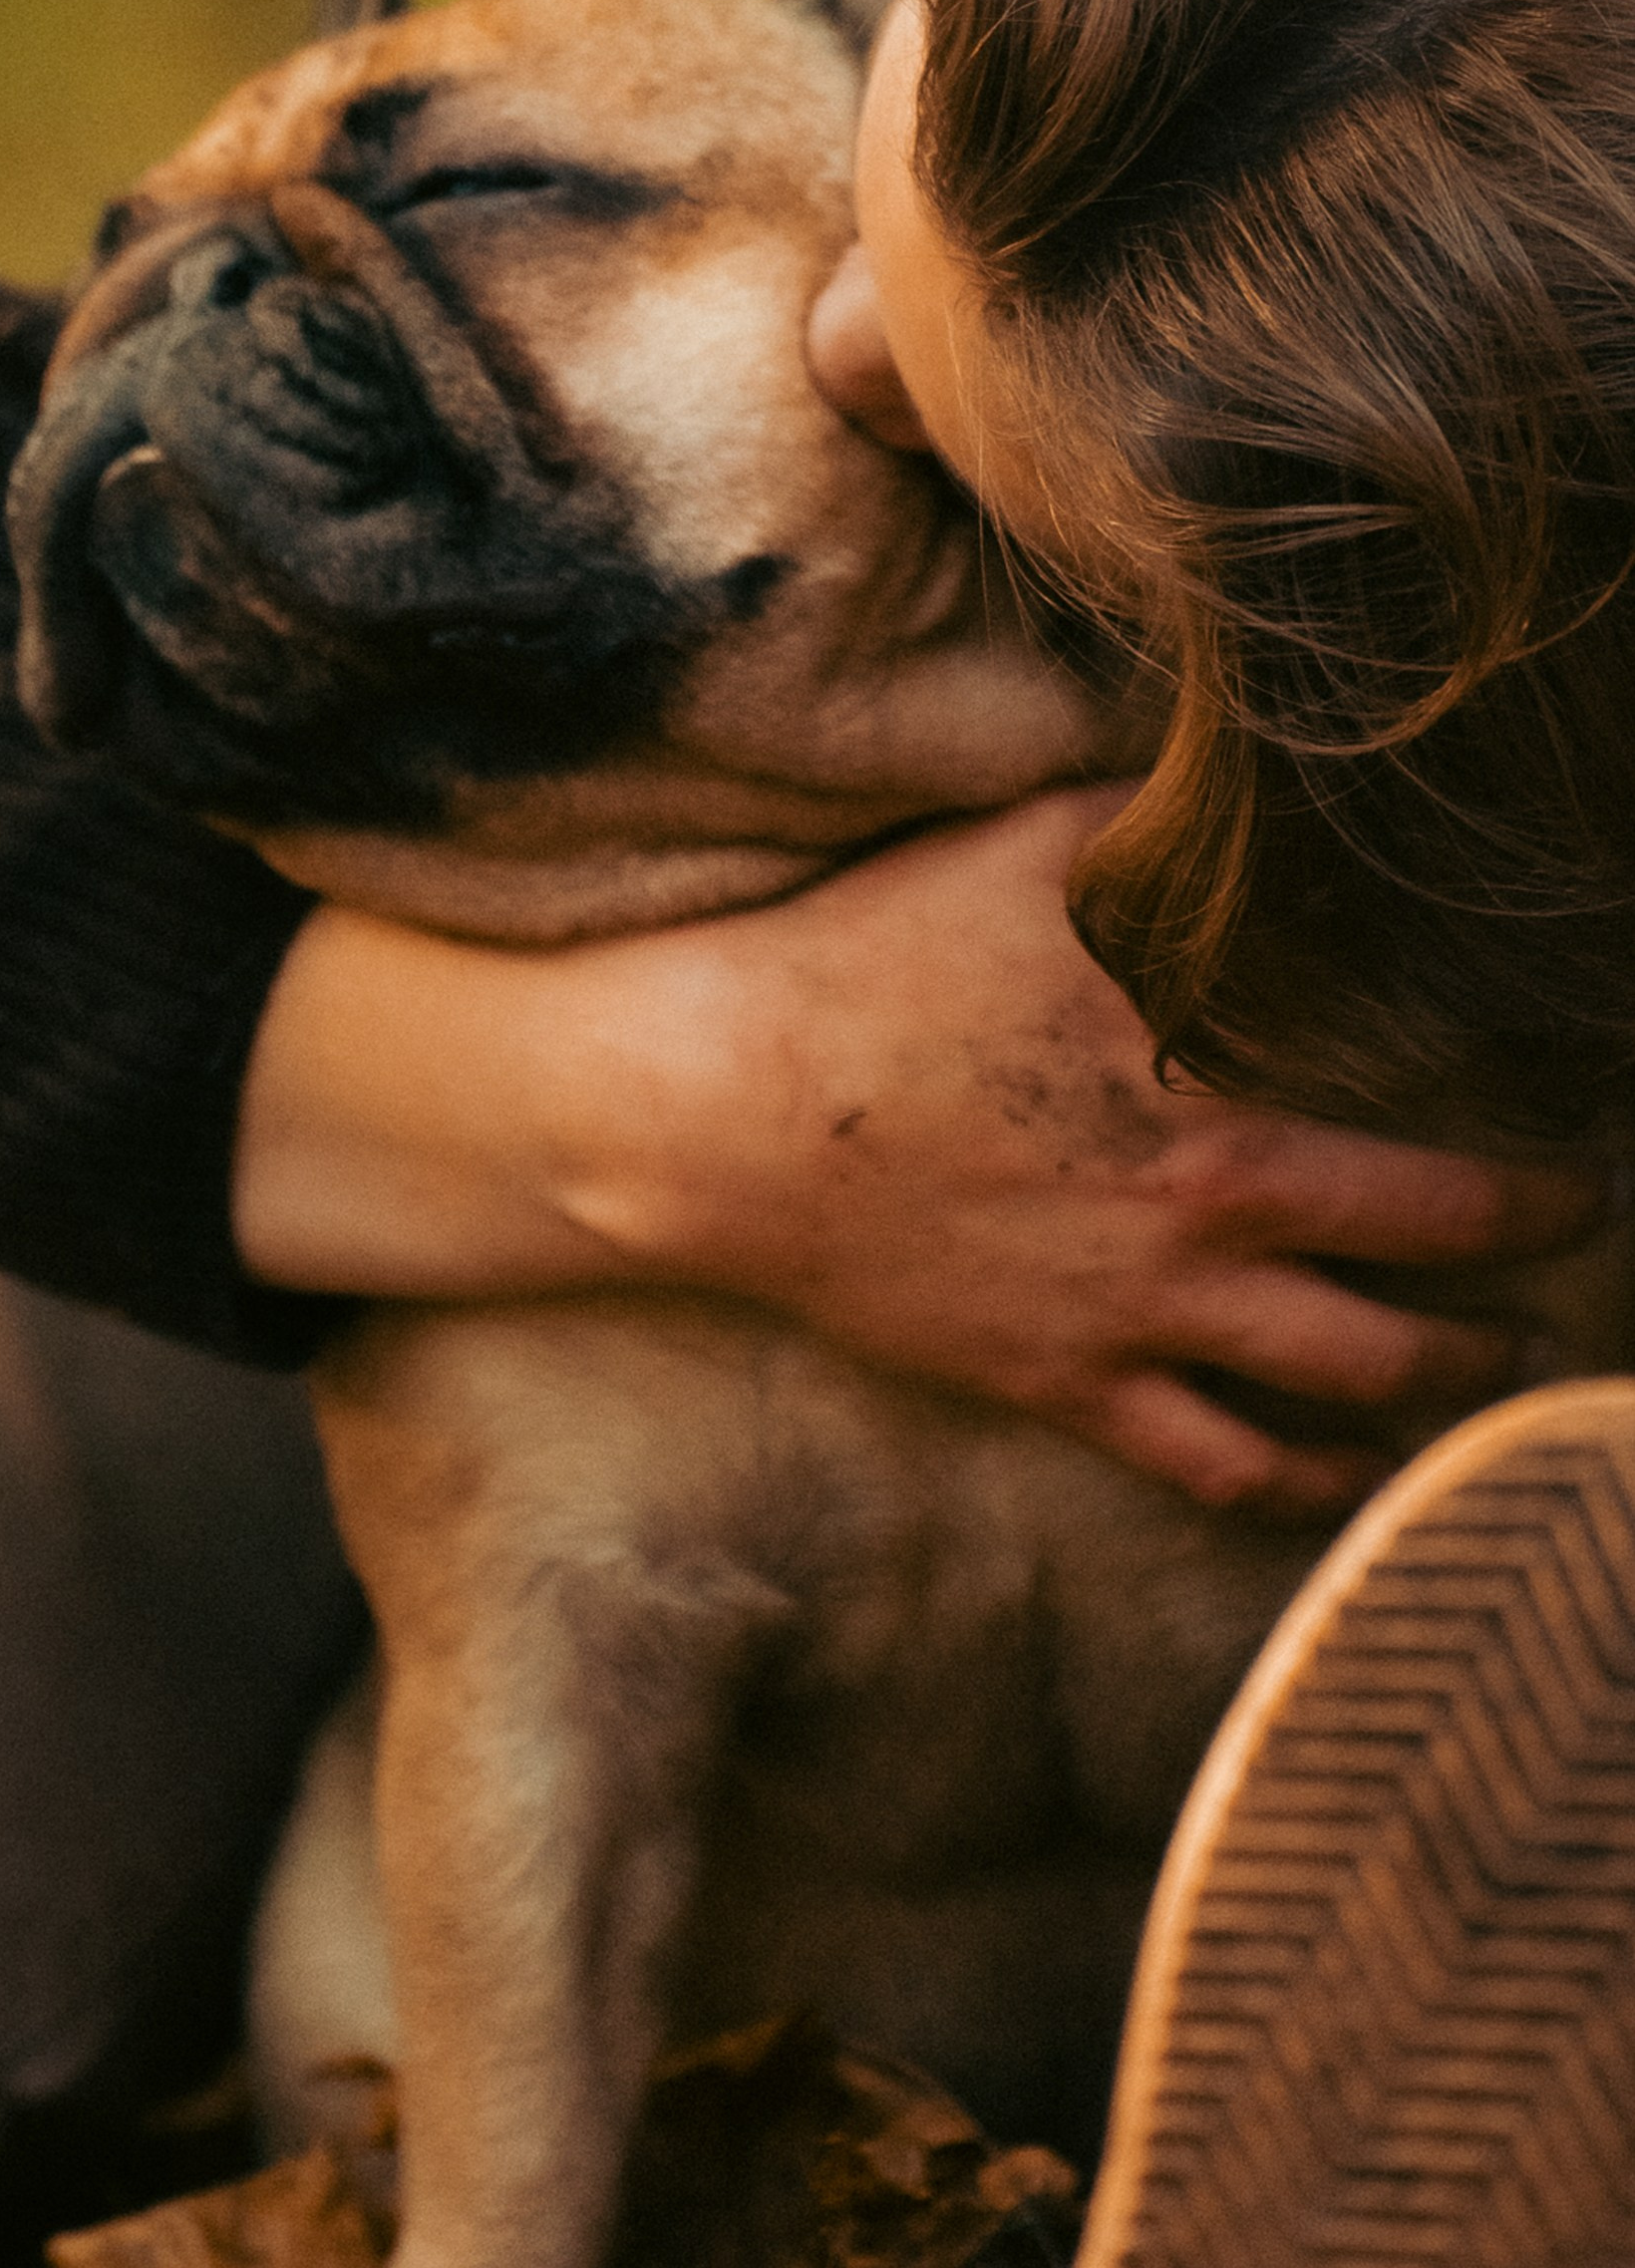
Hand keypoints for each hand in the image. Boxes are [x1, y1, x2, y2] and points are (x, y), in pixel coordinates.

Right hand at [234, 789, 1605, 1514]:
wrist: (718, 1109)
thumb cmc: (870, 961)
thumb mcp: (1028, 844)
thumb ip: (1165, 829)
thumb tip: (1269, 786)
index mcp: (1212, 1080)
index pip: (1425, 1125)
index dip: (1526, 1146)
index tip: (1578, 1130)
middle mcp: (1201, 1212)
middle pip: (1423, 1266)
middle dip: (1522, 1259)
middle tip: (1569, 1240)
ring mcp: (1135, 1316)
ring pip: (1351, 1382)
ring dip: (1452, 1379)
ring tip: (1504, 1365)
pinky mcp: (1063, 1385)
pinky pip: (1222, 1465)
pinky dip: (1313, 1481)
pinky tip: (1364, 1474)